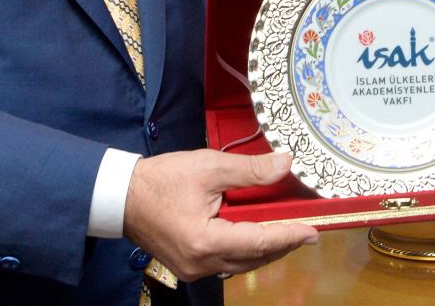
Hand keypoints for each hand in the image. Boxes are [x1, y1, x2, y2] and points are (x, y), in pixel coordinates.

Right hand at [123, 150, 317, 282]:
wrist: (121, 197)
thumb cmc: (161, 180)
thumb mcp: (208, 166)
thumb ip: (250, 169)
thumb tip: (285, 165)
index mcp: (205, 240)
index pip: (259, 241)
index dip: (289, 236)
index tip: (313, 231)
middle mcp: (201, 263)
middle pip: (254, 258)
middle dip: (282, 244)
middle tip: (306, 230)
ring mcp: (193, 269)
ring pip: (242, 264)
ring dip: (265, 249)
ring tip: (287, 233)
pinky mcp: (188, 267)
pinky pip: (227, 264)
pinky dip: (246, 251)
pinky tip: (256, 237)